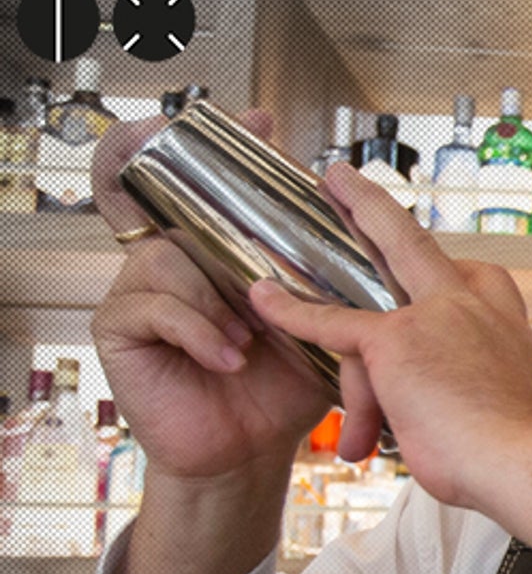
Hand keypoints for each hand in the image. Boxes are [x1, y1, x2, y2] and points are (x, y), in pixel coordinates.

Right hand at [90, 114, 330, 481]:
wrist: (250, 452)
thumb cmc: (285, 384)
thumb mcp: (323, 328)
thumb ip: (334, 286)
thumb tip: (370, 234)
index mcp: (232, 252)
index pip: (222, 186)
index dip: (233, 145)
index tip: (262, 121)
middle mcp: (186, 258)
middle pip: (182, 205)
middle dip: (206, 195)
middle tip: (235, 199)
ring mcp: (147, 288)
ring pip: (171, 256)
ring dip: (218, 298)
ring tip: (252, 337)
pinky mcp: (120, 326)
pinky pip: (154, 306)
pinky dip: (199, 330)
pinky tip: (228, 358)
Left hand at [250, 162, 531, 508]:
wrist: (524, 463)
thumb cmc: (519, 453)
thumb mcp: (507, 406)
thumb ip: (475, 390)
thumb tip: (452, 416)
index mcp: (503, 321)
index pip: (474, 279)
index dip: (447, 268)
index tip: (435, 262)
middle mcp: (473, 305)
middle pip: (419, 245)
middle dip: (379, 208)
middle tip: (349, 182)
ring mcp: (435, 315)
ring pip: (381, 265)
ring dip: (350, 219)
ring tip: (327, 190)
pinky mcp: (396, 342)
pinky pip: (333, 324)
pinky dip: (294, 312)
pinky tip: (265, 298)